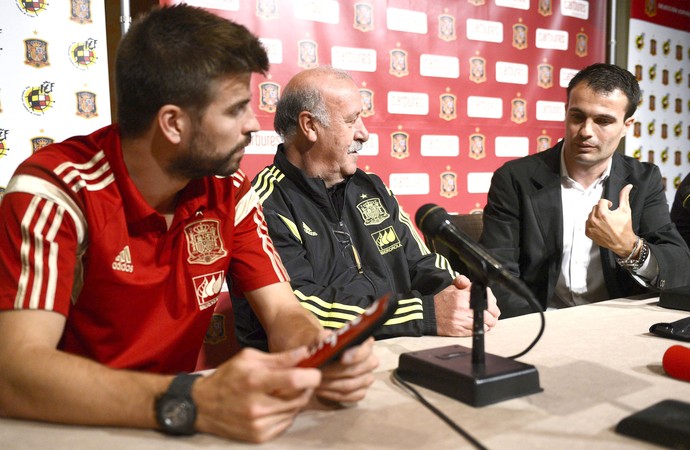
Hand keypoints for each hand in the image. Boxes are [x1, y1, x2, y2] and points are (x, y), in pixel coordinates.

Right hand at [193, 347, 320, 442]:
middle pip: (299, 398)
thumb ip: (279, 358)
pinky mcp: (259, 437)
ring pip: (295, 411)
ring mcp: (258, 424)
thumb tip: (306, 353)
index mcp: (254, 381)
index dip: (312, 375)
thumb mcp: (249, 359)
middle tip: (300, 379)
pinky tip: (274, 405)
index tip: (314, 371)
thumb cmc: (228, 377)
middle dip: (305, 387)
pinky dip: (286, 413)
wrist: (202, 406)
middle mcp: (257, 406)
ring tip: (282, 392)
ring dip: (296, 400)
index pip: (294, 380)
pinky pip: (286, 423)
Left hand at [315, 337, 377, 403]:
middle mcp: (370, 361)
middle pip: (356, 370)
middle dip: (335, 372)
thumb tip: (326, 342)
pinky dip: (332, 394)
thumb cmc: (326, 349)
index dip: (355, 355)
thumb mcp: (323, 339)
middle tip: (320, 371)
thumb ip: (325, 337)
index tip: (341, 358)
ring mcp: (367, 378)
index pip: (365, 350)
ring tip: (316, 380)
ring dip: (330, 384)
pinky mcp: (361, 392)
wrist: (324, 363)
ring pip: (351, 385)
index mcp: (364, 344)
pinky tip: (321, 390)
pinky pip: (349, 397)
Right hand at [434, 275, 500, 335]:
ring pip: (485, 324)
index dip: (493, 303)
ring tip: (489, 322)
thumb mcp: (451, 287)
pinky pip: (477, 331)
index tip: (493, 305)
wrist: (429, 315)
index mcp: (462, 296)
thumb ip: (463, 282)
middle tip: (494, 315)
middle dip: (494, 315)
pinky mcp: (459, 331)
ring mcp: (461, 321)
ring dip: (489, 323)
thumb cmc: (442, 301)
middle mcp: (462, 309)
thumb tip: (474, 283)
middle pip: (488, 314)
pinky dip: (482, 329)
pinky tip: (481, 326)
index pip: (486, 300)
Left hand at [586, 184, 637, 256]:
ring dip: (597, 216)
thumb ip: (624, 197)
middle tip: (609, 215)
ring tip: (605, 221)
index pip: (601, 201)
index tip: (611, 207)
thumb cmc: (624, 227)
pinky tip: (601, 226)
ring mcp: (590, 227)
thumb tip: (628, 186)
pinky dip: (593, 223)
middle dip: (602, 209)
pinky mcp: (588, 233)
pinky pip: (588, 223)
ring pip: (591, 215)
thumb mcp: (625, 210)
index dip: (607, 203)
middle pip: (595, 208)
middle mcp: (594, 220)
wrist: (622, 242)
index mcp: (602, 213)